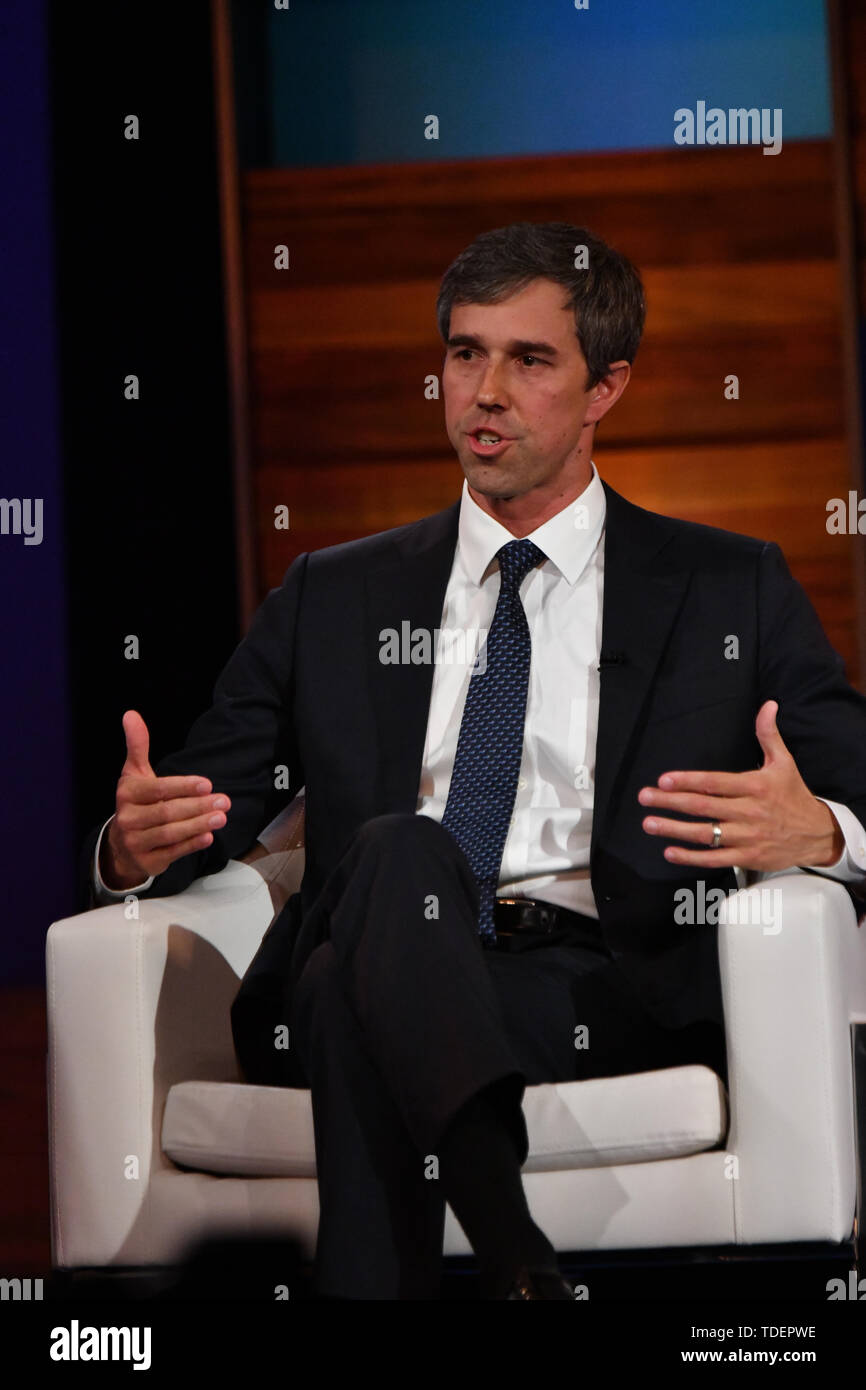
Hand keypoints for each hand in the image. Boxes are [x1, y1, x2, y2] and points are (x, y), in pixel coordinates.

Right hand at [100, 710, 230, 889]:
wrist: (121, 844)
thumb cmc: (136, 802)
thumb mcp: (134, 773)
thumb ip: (137, 745)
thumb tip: (131, 714)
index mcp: (127, 794)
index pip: (157, 790)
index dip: (182, 787)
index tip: (207, 784)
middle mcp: (128, 819)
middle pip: (167, 813)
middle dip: (197, 807)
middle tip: (224, 800)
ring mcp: (136, 842)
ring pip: (171, 833)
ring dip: (199, 825)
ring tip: (221, 816)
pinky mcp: (148, 862)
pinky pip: (173, 852)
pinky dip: (191, 844)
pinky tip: (208, 836)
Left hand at [638, 700, 844, 871]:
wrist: (817, 834)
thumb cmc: (794, 796)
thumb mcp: (784, 763)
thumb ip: (769, 734)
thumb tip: (768, 706)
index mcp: (755, 787)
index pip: (715, 783)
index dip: (688, 781)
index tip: (664, 780)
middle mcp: (749, 812)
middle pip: (704, 807)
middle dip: (671, 802)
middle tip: (645, 797)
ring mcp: (747, 837)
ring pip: (705, 834)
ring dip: (674, 829)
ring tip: (650, 823)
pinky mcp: (747, 857)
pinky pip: (715, 858)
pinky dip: (692, 857)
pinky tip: (670, 851)